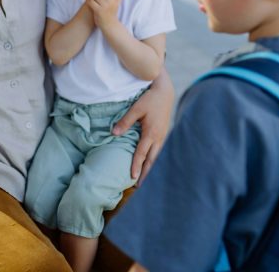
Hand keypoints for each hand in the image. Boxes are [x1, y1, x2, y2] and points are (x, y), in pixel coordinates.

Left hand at [112, 67, 173, 183]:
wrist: (165, 92)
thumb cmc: (150, 99)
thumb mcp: (136, 108)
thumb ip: (125, 122)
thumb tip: (113, 134)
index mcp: (151, 133)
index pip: (142, 153)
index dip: (136, 165)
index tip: (132, 177)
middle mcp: (159, 137)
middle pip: (152, 160)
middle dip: (145, 173)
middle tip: (139, 186)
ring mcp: (163, 136)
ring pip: (157, 156)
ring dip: (150, 167)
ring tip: (144, 178)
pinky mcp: (164, 134)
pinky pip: (159, 150)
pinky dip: (154, 159)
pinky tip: (150, 163)